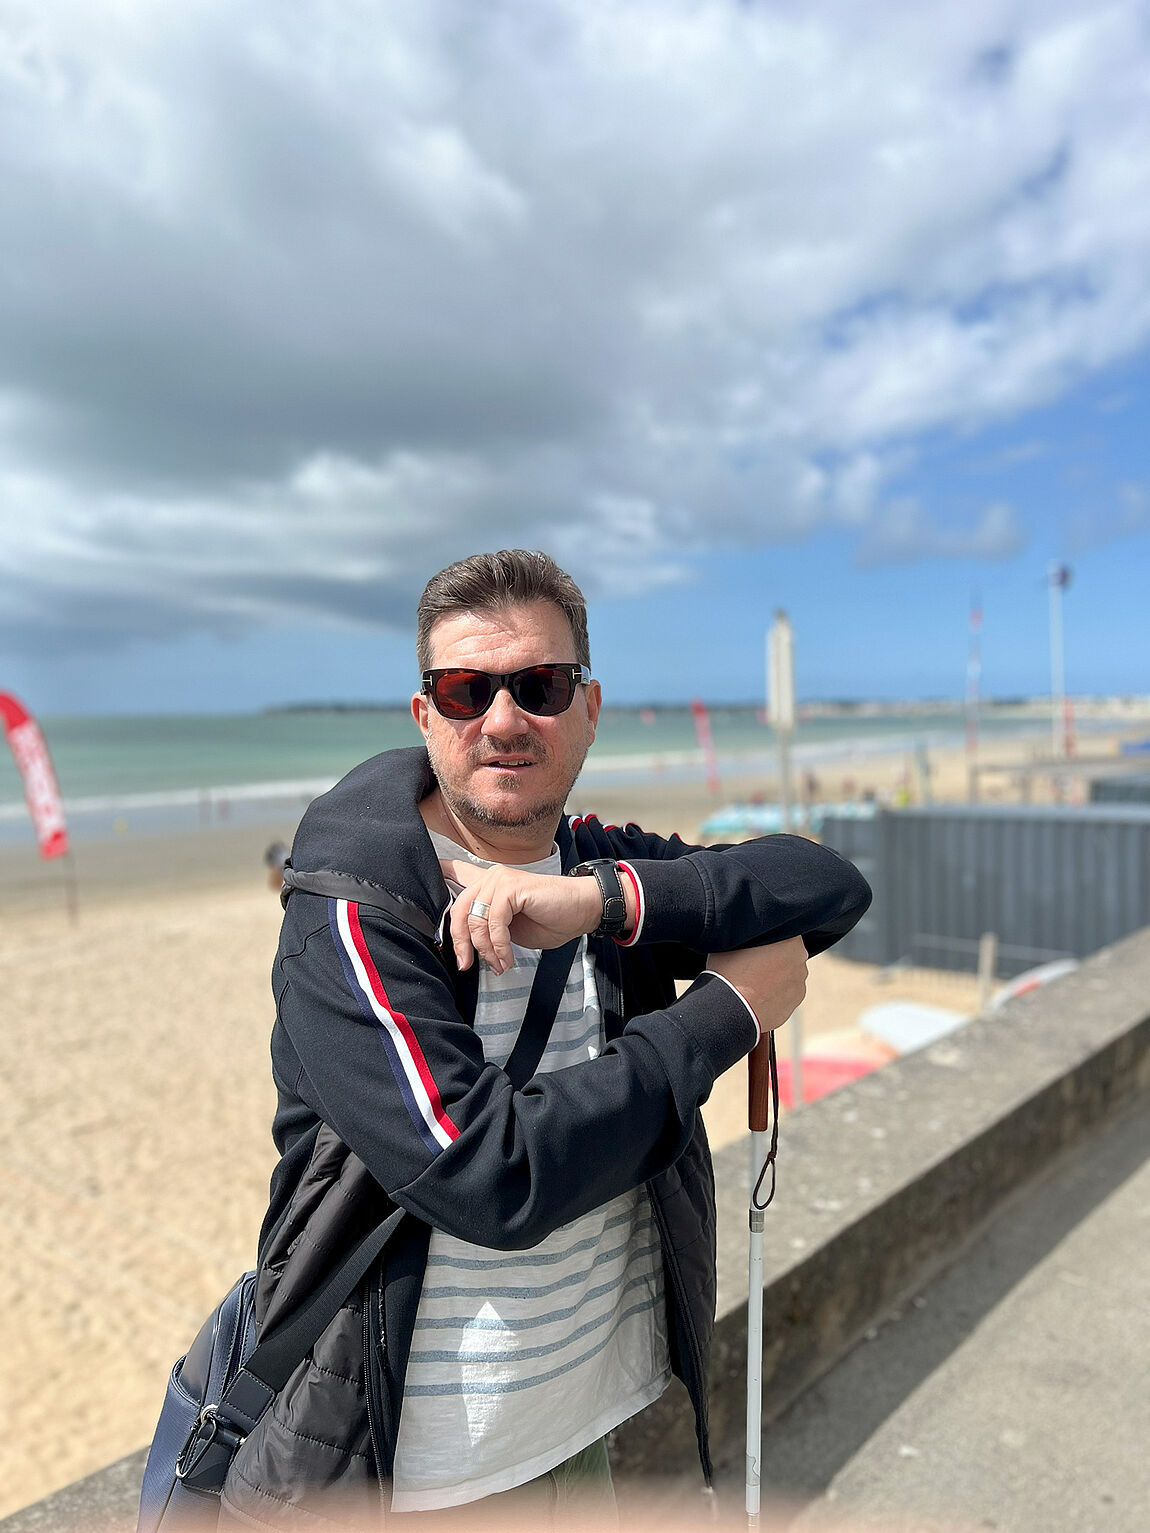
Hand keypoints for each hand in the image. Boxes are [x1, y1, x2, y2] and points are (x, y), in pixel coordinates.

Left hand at [441, 860, 602, 974]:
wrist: (581, 910)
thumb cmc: (549, 919)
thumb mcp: (509, 927)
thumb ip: (486, 928)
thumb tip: (463, 947)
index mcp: (487, 883)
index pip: (453, 872)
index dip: (435, 875)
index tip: (416, 884)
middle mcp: (490, 877)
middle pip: (457, 910)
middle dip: (459, 943)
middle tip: (465, 965)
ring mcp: (500, 880)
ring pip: (474, 920)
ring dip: (484, 950)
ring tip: (498, 964)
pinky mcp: (512, 888)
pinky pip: (493, 923)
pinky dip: (498, 946)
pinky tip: (507, 959)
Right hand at [706, 937, 807, 1034]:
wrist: (728, 1009)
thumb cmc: (728, 971)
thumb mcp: (734, 941)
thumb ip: (750, 934)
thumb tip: (748, 934)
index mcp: (791, 941)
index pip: (784, 932)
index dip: (768, 937)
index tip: (754, 945)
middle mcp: (800, 962)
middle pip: (788, 954)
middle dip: (774, 957)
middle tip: (751, 964)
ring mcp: (799, 985)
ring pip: (787, 976)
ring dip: (774, 977)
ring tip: (751, 983)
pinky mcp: (793, 1005)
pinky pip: (783, 995)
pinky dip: (773, 995)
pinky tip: (755, 996)